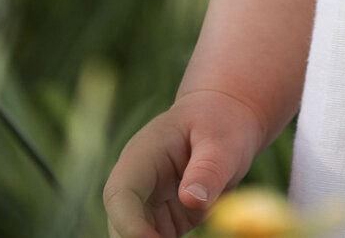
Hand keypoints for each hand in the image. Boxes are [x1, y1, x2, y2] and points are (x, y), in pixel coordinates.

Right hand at [102, 87, 266, 237]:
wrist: (224, 118)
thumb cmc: (220, 123)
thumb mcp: (222, 141)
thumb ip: (207, 169)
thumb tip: (191, 199)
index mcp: (141, 157)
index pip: (120, 195)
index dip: (130, 224)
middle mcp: (137, 185)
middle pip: (122, 226)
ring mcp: (148, 205)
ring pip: (137, 237)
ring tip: (197, 233)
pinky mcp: (164, 221)